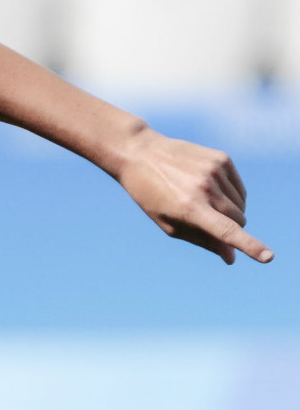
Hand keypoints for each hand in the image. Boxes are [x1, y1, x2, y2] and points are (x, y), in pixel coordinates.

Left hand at [115, 129, 272, 264]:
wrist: (140, 153)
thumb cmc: (150, 195)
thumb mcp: (168, 223)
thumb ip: (202, 240)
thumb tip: (231, 257)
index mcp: (189, 208)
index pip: (226, 231)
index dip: (250, 246)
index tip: (268, 257)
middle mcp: (205, 188)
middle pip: (238, 220)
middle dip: (230, 227)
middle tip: (206, 219)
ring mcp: (215, 171)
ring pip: (241, 205)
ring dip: (229, 210)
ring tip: (202, 200)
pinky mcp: (222, 159)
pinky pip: (239, 188)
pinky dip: (231, 195)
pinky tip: (209, 189)